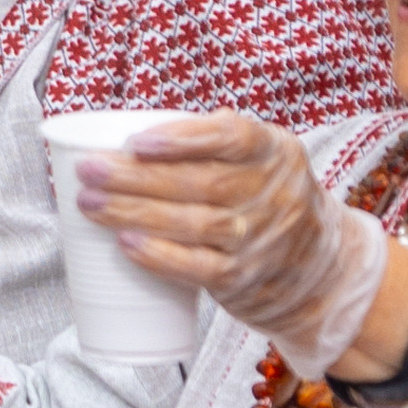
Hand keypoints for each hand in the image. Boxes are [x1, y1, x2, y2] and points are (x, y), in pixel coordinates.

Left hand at [75, 111, 390, 376]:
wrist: (318, 268)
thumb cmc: (268, 199)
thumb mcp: (264, 158)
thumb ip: (218, 138)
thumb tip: (136, 129)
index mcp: (274, 151)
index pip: (232, 137)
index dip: (182, 139)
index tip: (136, 142)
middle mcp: (272, 193)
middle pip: (198, 182)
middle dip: (134, 177)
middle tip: (88, 171)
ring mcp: (258, 239)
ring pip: (190, 224)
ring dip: (133, 213)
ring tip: (89, 204)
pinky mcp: (242, 278)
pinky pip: (196, 267)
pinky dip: (158, 255)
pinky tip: (125, 243)